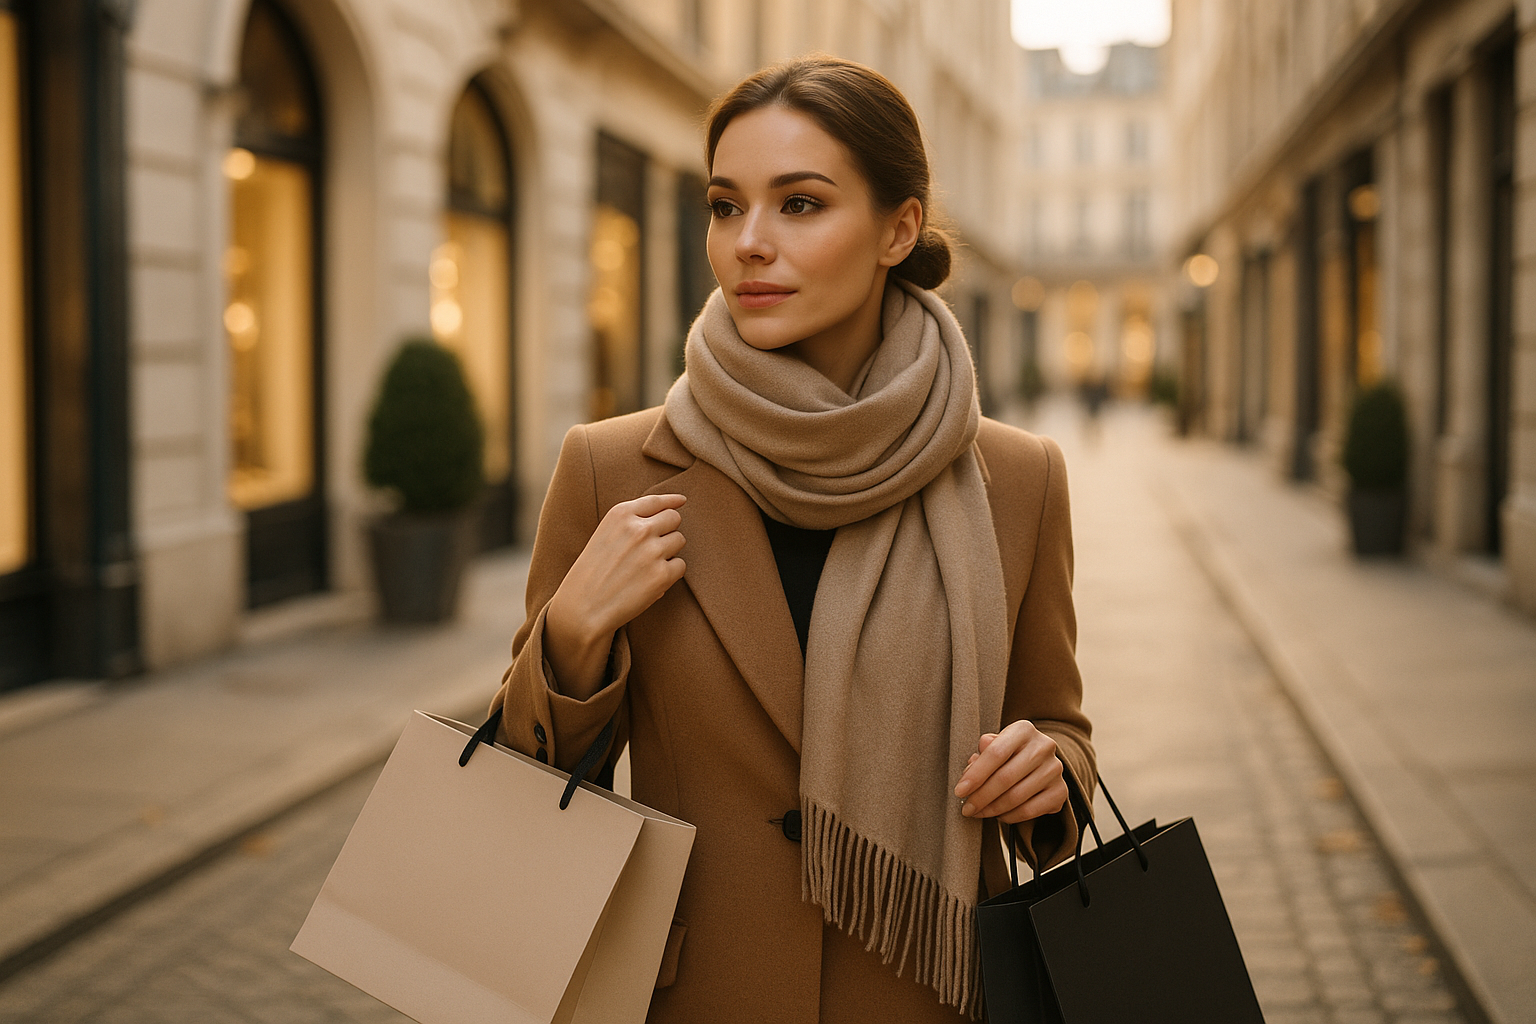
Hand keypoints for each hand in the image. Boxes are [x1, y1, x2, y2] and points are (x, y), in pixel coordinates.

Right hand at [545, 493, 686, 698]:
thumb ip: (632, 521)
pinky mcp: (662, 575)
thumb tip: (675, 507)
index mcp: (621, 514)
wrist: (582, 607)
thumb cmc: (593, 571)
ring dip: (669, 552)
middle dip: (669, 530)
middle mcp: (639, 529)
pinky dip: (670, 573)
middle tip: (654, 546)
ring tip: (647, 566)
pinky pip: (680, 566)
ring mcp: (652, 551)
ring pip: (679, 540)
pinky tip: (650, 581)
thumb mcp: (605, 534)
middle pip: (674, 518)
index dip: (672, 501)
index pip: (656, 500)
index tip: (681, 501)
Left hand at [953, 721, 1067, 824]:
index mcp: (1024, 730)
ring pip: (1016, 797)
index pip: (996, 753)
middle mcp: (1044, 746)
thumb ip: (982, 755)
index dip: (976, 774)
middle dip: (981, 797)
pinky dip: (1010, 817)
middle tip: (967, 808)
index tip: (959, 791)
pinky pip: (1030, 811)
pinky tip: (998, 816)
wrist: (1040, 763)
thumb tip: (971, 769)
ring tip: (978, 813)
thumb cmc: (1009, 754)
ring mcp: (1055, 769)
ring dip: (992, 809)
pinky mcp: (1060, 792)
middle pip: (1005, 777)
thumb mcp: (995, 746)